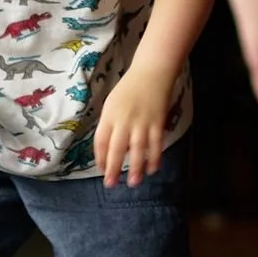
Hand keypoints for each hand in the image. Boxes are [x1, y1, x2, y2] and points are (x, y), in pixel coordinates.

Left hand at [93, 68, 174, 186]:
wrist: (151, 72)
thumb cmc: (129, 88)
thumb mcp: (112, 103)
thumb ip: (110, 124)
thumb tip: (110, 148)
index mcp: (109, 115)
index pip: (100, 140)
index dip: (100, 157)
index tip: (101, 169)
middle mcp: (123, 120)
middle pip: (116, 148)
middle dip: (113, 168)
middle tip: (111, 184)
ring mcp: (142, 122)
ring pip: (137, 149)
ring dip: (135, 167)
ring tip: (133, 182)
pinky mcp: (157, 122)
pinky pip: (155, 144)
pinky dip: (154, 158)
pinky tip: (152, 169)